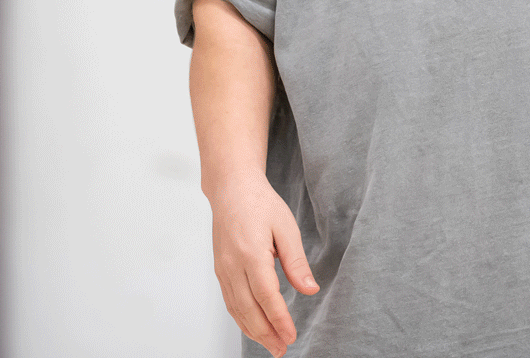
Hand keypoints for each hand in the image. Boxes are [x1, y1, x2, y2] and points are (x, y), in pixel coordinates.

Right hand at [208, 173, 319, 356]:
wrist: (231, 188)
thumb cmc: (260, 203)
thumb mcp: (286, 227)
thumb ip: (296, 261)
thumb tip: (309, 289)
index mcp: (250, 252)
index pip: (265, 295)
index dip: (279, 319)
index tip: (291, 335)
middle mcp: (232, 263)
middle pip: (248, 308)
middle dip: (266, 333)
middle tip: (282, 349)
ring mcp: (222, 268)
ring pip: (236, 308)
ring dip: (252, 331)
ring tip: (271, 345)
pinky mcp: (220, 269)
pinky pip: (229, 300)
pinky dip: (241, 318)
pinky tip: (253, 327)